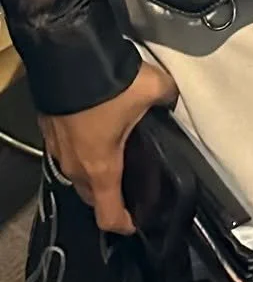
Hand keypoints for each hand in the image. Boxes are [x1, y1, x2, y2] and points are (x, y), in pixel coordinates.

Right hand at [39, 59, 178, 234]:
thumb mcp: (154, 89)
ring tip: (117, 154)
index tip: (137, 221)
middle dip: (111, 196)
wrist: (67, 58)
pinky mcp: (50, 131)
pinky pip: (68, 151)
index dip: (124, 224)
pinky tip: (98, 130)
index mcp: (101, 168)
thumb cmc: (109, 86)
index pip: (108, 215)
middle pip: (93, 196)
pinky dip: (82, 149)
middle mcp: (75, 166)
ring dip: (95, 170)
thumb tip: (173, 101)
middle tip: (132, 182)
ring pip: (78, 173)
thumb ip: (169, 100)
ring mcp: (58, 150)